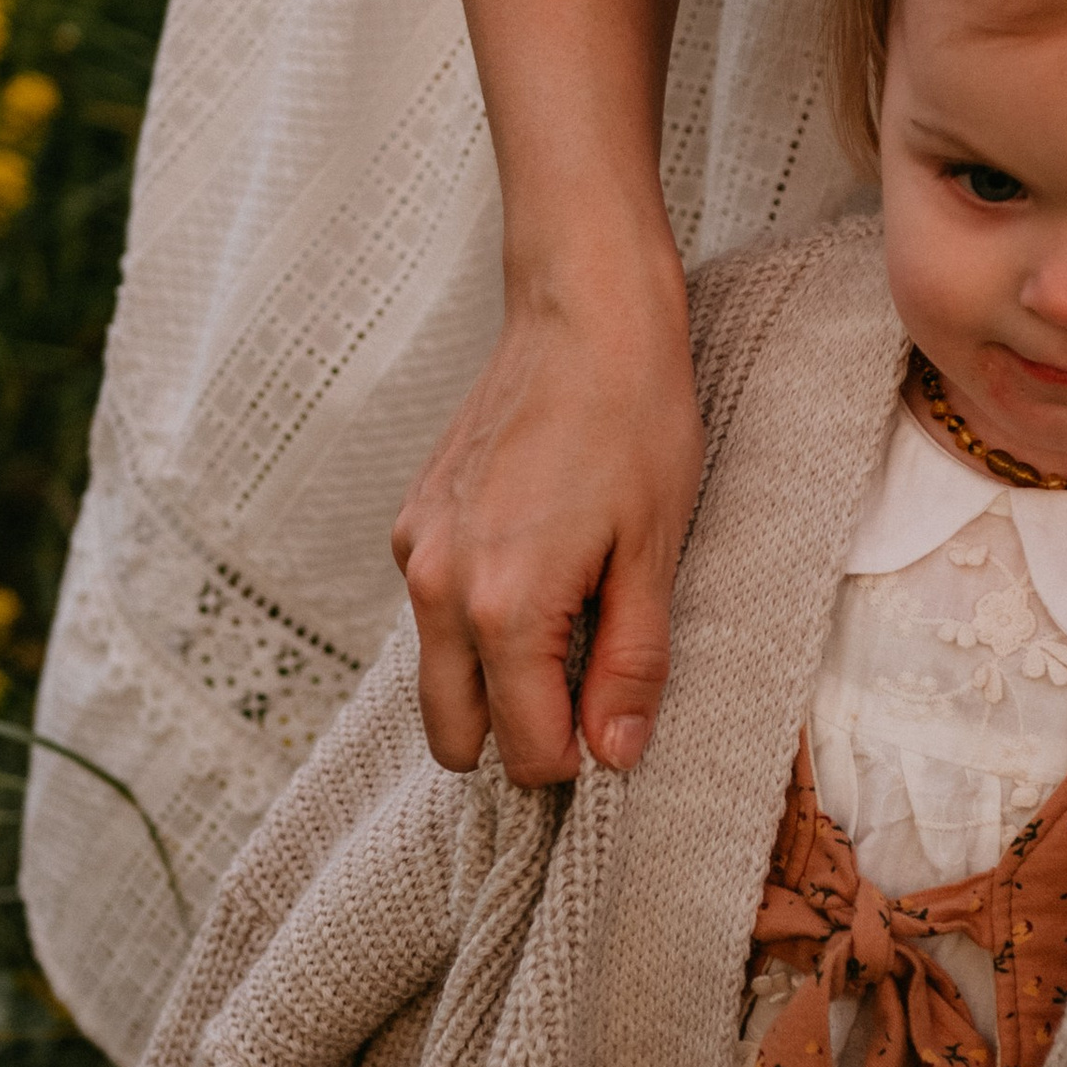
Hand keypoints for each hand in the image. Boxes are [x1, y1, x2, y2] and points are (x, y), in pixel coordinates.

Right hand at [413, 0, 704, 782]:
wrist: (583, 311)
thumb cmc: (635, 422)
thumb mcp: (655, 551)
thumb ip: (630, 663)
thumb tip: (615, 755)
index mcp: (502, 608)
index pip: (524, 752)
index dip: (578, 756)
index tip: (619, 722)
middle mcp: (437, 589)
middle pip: (456, 736)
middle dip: (517, 738)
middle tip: (588, 695)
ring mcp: (413, 553)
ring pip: (436, 678)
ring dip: (492, 684)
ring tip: (569, 633)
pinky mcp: (411, 522)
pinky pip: (431, 618)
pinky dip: (473, 629)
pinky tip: (537, 578)